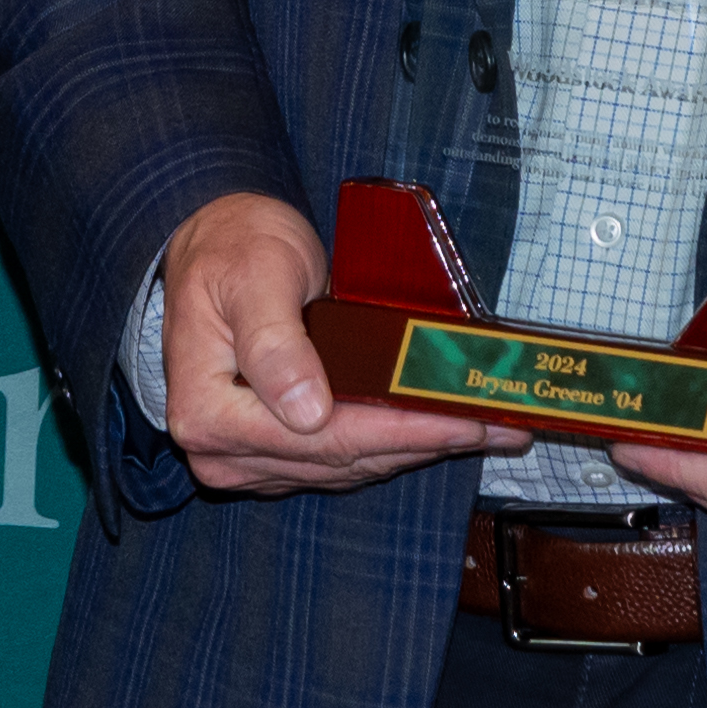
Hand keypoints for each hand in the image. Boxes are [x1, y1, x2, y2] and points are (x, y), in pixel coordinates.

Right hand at [155, 192, 523, 496]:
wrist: (210, 242)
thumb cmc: (232, 248)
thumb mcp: (255, 276)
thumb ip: (274, 342)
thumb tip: (307, 410)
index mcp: (208, 412)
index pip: (323, 436)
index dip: (401, 430)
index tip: (463, 420)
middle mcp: (222, 451)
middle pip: (342, 458)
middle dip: (426, 440)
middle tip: (498, 426)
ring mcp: (246, 458)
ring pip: (348, 465)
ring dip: (417, 447)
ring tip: (483, 428)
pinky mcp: (271, 453)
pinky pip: (340, 458)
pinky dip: (391, 443)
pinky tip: (433, 429)